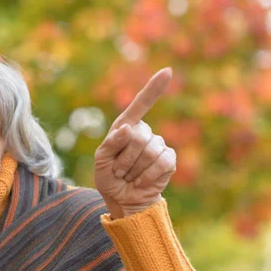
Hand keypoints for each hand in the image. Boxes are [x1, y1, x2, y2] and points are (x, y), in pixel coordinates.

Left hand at [94, 68, 175, 218]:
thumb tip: (129, 128)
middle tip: (118, 171)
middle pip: (138, 137)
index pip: (140, 104)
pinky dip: (146, 175)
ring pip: (148, 151)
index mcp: (126, 127)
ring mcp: (158, 145)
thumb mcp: (101, 160)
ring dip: (132, 169)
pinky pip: (161, 162)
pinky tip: (141, 181)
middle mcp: (144, 132)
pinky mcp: (169, 160)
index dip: (154, 88)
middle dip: (124, 159)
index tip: (167, 71)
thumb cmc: (109, 177)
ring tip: (128, 176)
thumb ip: (110, 143)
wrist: (123, 199)